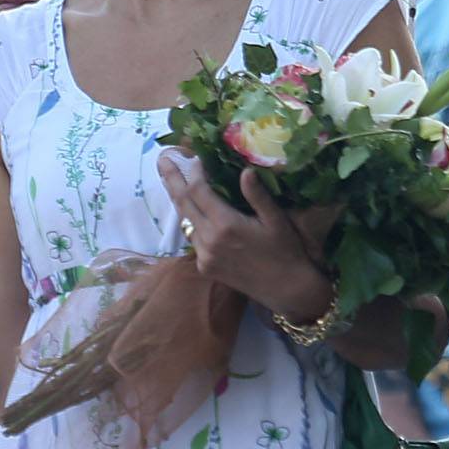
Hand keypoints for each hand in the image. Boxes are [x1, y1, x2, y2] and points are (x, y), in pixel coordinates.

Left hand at [158, 154, 334, 322]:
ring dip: (180, 200)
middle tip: (162, 159)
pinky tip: (194, 211)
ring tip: (172, 181)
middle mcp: (209, 239)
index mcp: (226, 224)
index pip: (198, 190)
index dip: (193, 172)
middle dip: (172, 179)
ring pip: (185, 221)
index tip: (196, 158)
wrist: (286, 289)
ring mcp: (204, 255)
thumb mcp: (276, 221)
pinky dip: (192, 221)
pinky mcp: (205, 267)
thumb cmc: (286, 251)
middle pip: (182, 203)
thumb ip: (257, 195)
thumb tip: (245, 170)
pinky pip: (193, 238)